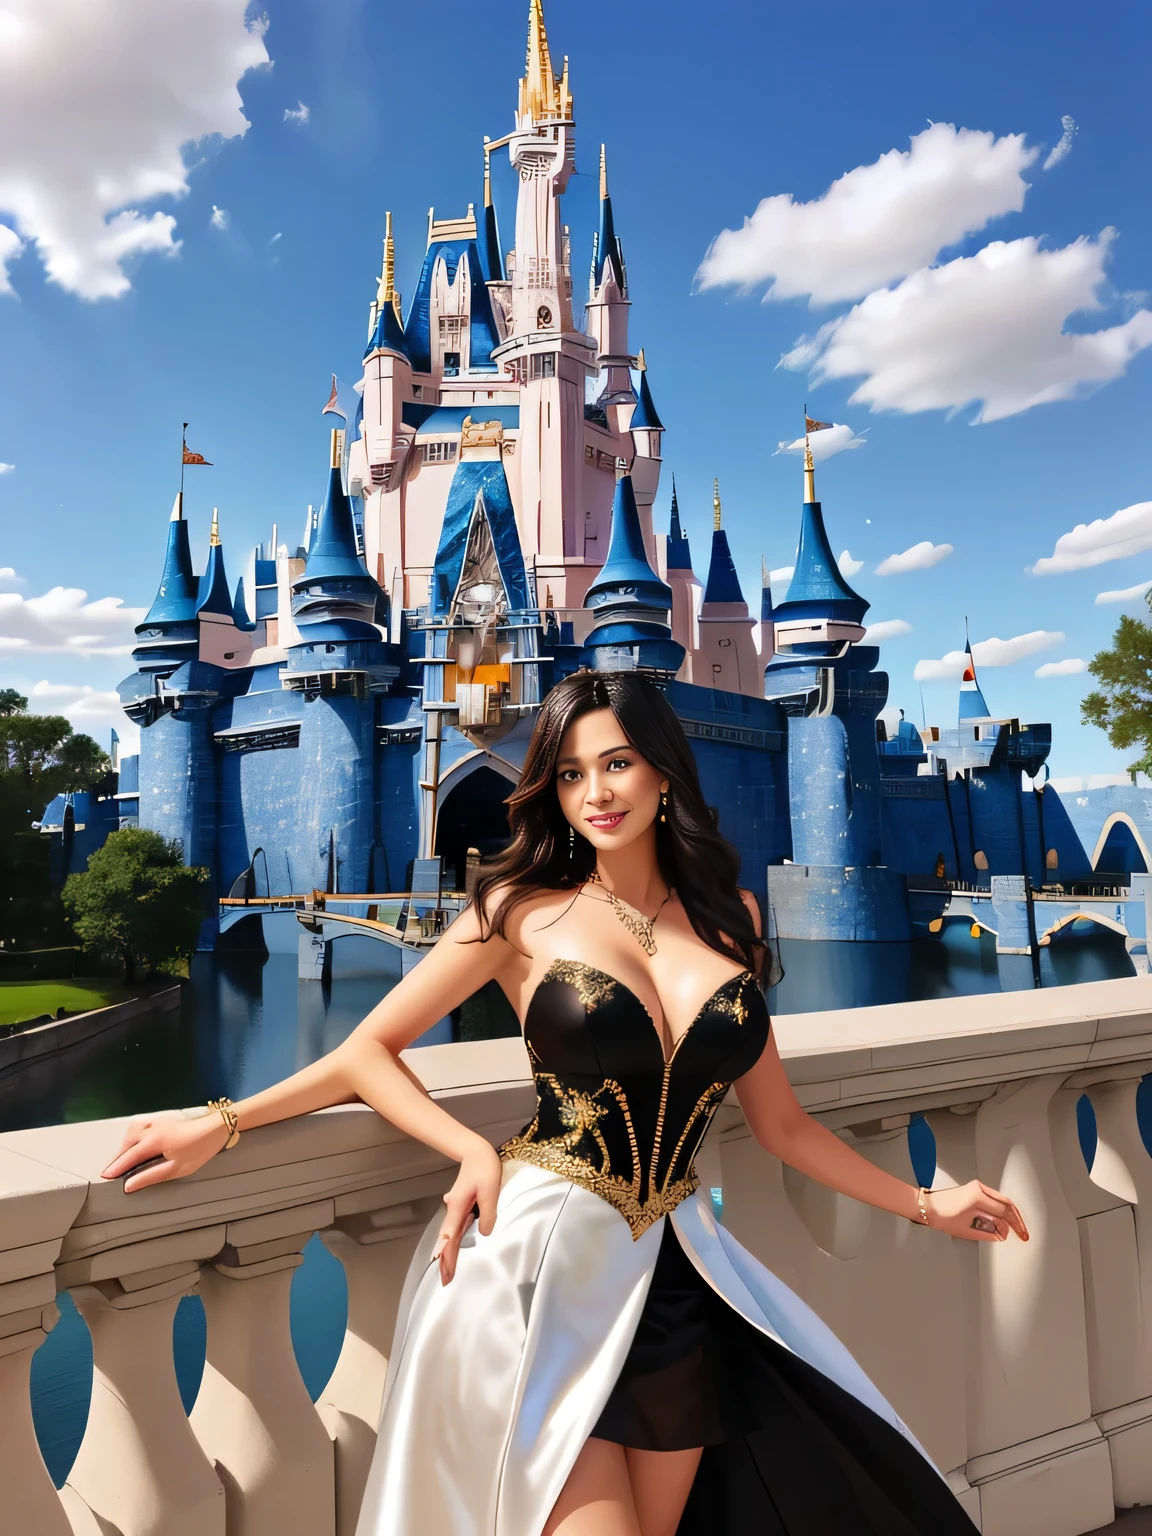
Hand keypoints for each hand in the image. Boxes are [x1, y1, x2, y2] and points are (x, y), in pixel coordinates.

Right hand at [101, 1110, 230, 1192]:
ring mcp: (156, 1121)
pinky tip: (136, 1145)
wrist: (218, 1126)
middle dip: (118, 1157)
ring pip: (132, 1132)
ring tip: (123, 1161)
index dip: (116, 1168)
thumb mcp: (178, 1168)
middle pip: (127, 1143)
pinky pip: (140, 1127)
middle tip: (112, 1172)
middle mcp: (151, 1128)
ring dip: (125, 1146)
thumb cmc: (200, 1149)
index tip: (104, 1177)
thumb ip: (151, 1176)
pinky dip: (133, 1136)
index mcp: (154, 1140)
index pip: (129, 1156)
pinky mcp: (161, 1118)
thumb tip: (129, 1186)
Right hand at [431, 1140, 502, 1284]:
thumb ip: (488, 1213)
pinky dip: (452, 1243)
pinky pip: (455, 1229)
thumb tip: (484, 1233)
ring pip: (450, 1236)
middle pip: (447, 1239)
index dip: (447, 1254)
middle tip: (445, 1281)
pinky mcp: (461, 1208)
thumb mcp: (490, 1190)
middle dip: (445, 1260)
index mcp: (458, 1207)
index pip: (451, 1236)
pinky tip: (451, 1251)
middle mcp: (453, 1211)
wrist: (475, 1153)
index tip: (444, 1270)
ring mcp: (455, 1209)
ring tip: (446, 1271)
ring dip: (448, 1253)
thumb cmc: (484, 1169)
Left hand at [923, 1179, 1028, 1242]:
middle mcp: (979, 1189)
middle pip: (1007, 1203)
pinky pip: (995, 1199)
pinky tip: (1006, 1219)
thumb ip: (990, 1231)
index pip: (1005, 1211)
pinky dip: (1003, 1209)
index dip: (1016, 1225)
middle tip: (1023, 1233)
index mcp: (978, 1197)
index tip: (1022, 1236)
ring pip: (1002, 1200)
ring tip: (1017, 1228)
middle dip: (1017, 1219)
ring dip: (1011, 1214)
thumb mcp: (968, 1229)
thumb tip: (1006, 1233)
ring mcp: (977, 1187)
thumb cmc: (943, 1217)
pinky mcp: (975, 1190)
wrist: (928, 1207)